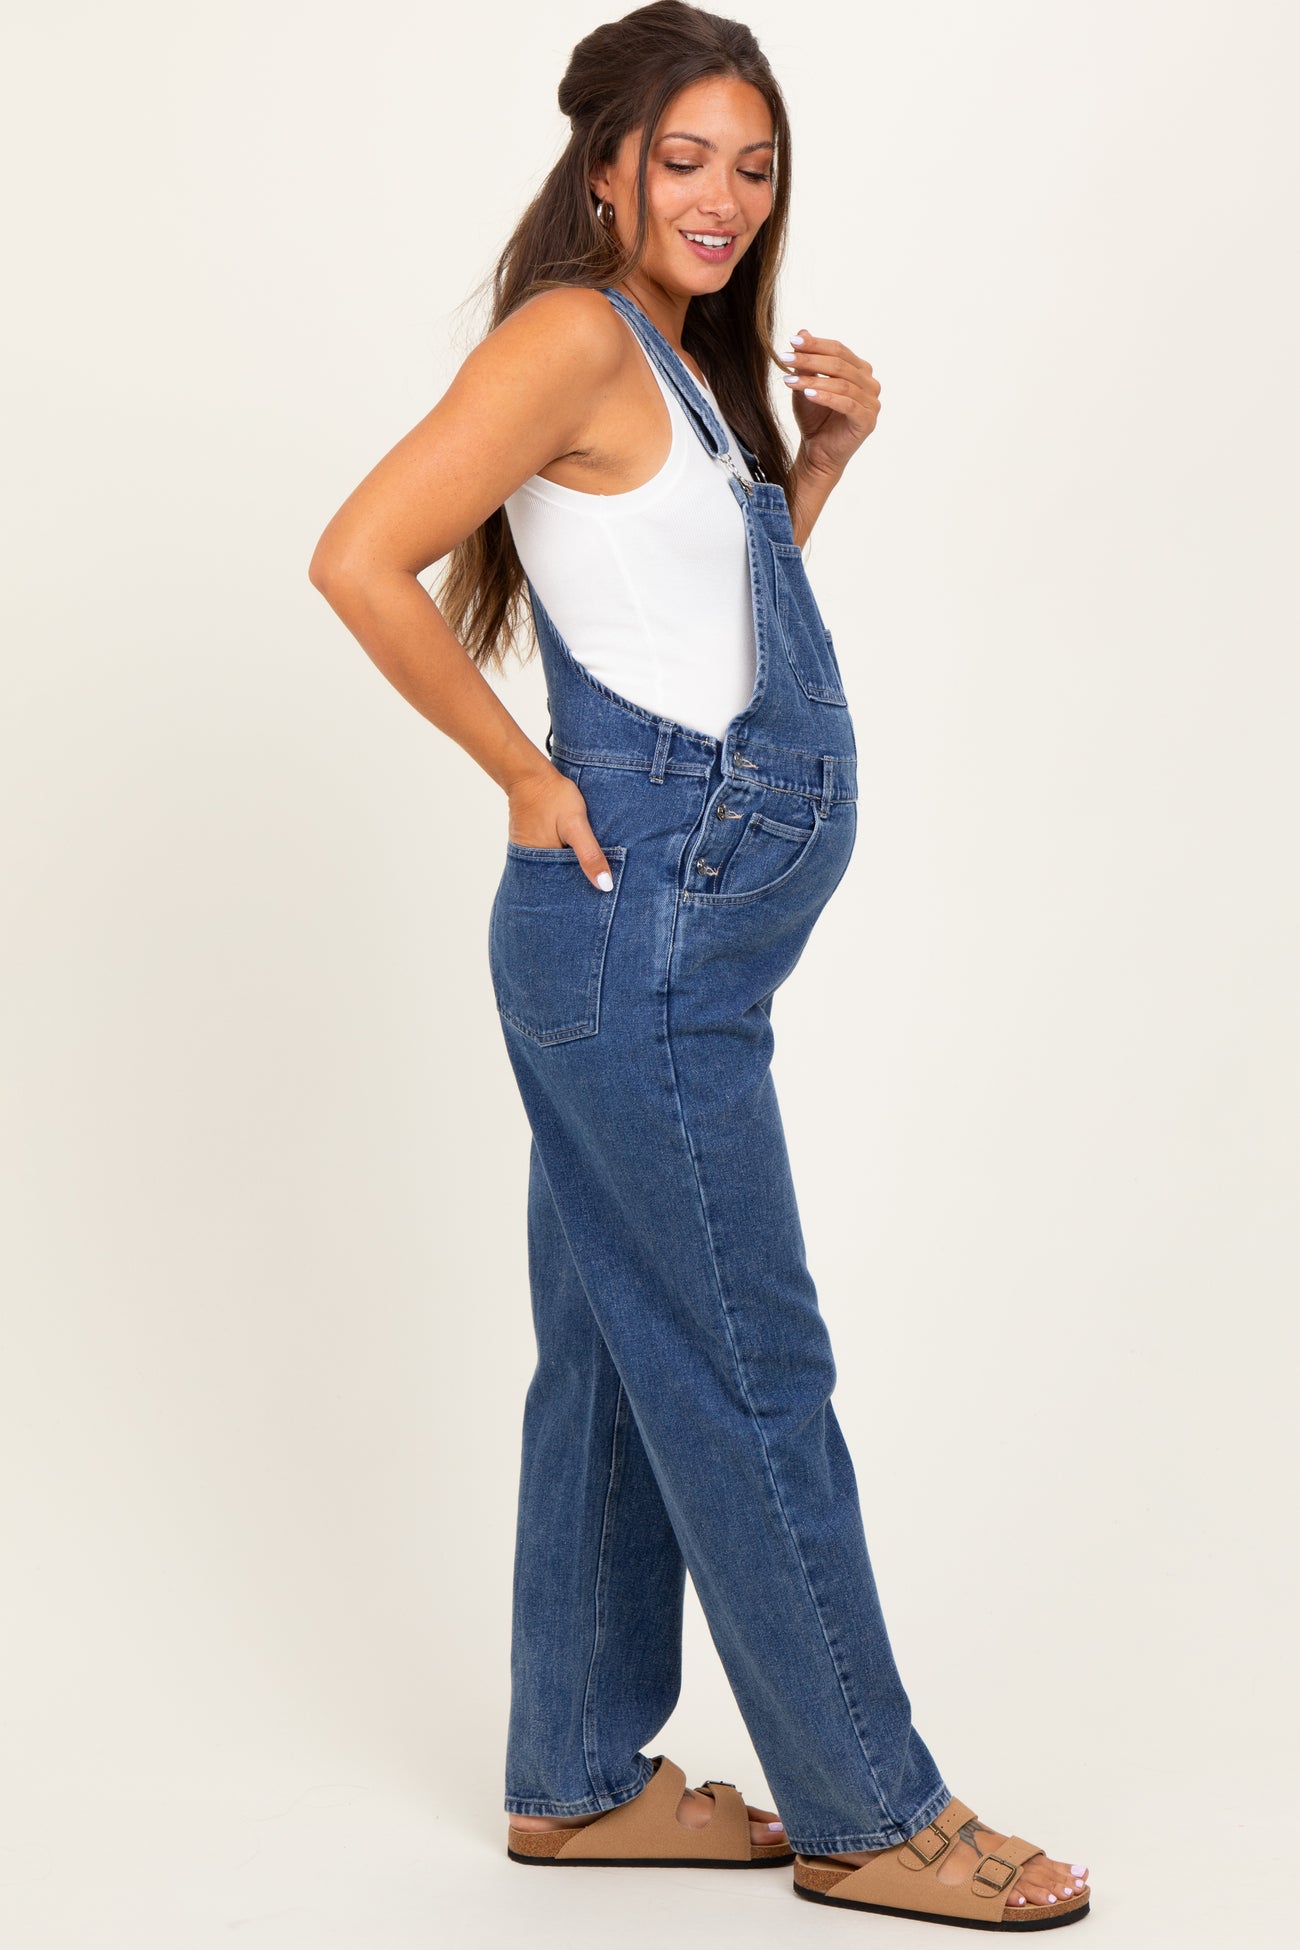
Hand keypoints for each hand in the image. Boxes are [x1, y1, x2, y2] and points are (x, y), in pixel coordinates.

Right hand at [507, 766, 614, 890]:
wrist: (530, 775)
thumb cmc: (554, 798)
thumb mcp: (576, 826)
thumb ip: (589, 855)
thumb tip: (605, 886)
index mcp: (541, 865)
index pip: (566, 889)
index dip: (585, 891)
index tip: (603, 893)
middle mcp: (531, 863)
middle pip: (560, 881)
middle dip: (579, 881)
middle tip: (603, 882)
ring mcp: (528, 853)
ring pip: (555, 868)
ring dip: (571, 867)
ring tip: (591, 867)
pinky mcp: (529, 842)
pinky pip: (548, 856)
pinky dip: (562, 856)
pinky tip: (575, 852)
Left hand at [779, 328, 880, 477]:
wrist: (817, 454)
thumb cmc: (814, 419)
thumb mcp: (806, 384)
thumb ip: (807, 360)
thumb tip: (802, 331)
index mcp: (860, 370)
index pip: (838, 350)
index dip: (815, 344)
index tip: (790, 342)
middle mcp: (870, 383)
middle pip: (840, 364)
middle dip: (810, 360)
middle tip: (785, 358)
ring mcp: (872, 403)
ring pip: (842, 384)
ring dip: (813, 379)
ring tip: (789, 380)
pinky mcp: (867, 421)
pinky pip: (847, 404)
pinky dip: (827, 397)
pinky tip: (807, 393)